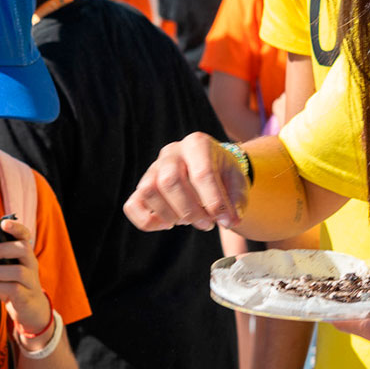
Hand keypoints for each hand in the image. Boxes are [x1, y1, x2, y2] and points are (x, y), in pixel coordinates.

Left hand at [0, 219, 50, 335]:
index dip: (16, 227)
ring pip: (19, 271)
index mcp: (23, 252)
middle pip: (23, 248)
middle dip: (2, 249)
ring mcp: (31, 279)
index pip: (24, 234)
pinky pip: (15, 289)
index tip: (3, 223)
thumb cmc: (12, 283)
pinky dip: (0, 286)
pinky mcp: (27, 295)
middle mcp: (30, 263)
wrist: (27, 308)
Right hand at [125, 132, 248, 231]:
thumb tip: (229, 221)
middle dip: (190, 210)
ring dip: (169, 214)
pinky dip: (146, 221)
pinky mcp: (143, 185)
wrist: (209, 167)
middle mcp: (171, 152)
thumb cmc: (223, 174)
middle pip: (169, 181)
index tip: (226, 221)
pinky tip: (167, 224)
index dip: (214, 201)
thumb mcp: (237, 180)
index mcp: (197, 144)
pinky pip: (132, 205)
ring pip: (148, 191)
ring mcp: (153, 168)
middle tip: (206, 224)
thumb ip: (236, 199)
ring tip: (188, 222)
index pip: (202, 173)